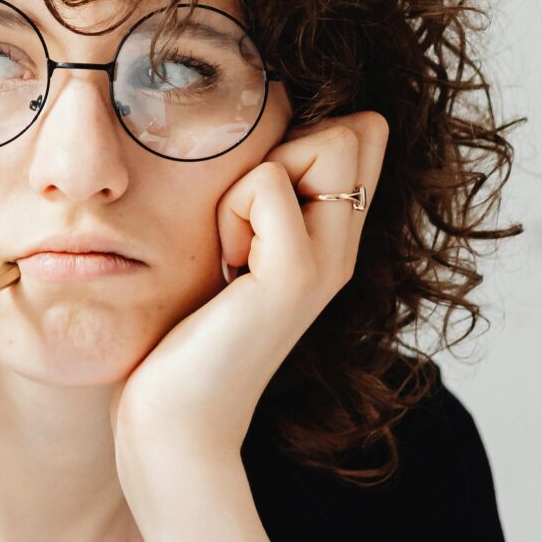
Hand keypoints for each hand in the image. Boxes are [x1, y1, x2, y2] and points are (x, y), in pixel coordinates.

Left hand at [110, 111, 389, 487]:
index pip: (365, 132)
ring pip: (324, 142)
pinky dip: (233, 212)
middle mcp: (344, 246)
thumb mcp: (232, 244)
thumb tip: (262, 121)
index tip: (258, 200)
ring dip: (254, 182)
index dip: (308, 135)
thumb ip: (261, 193)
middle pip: (355, 129)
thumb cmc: (186, 331)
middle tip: (244, 224)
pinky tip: (226, 268)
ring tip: (233, 248)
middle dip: (286, 149)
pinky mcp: (296, 276)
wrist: (177, 420)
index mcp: (333, 235)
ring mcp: (328, 262)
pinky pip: (269, 183)